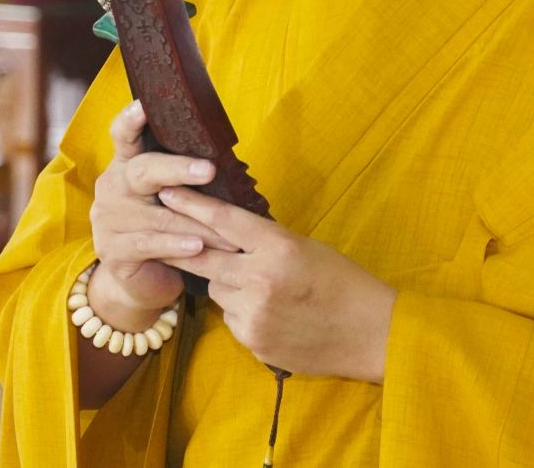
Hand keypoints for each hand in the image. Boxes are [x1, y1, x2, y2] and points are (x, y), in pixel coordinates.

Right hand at [89, 101, 237, 328]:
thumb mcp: (173, 198)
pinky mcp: (111, 250)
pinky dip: (176, 246)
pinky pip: (149, 244)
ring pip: (157, 215)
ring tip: (226, 230)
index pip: (122, 135)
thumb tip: (226, 159)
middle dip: (177, 169)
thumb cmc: (167, 229)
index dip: (131, 120)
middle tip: (209, 170)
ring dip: (195, 223)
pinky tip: (197, 248)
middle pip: (142, 171)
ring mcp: (107, 218)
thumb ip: (184, 178)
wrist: (144, 279)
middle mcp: (112, 186)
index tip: (144, 105)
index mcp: (126, 165)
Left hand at [158, 186, 395, 381]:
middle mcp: (260, 280)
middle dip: (183, 245)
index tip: (167, 191)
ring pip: (216, 291)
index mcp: (278, 247)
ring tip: (257, 283)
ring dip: (224, 282)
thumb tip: (230, 231)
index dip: (192, 205)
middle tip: (162, 231)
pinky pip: (231, 318)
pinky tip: (269, 311)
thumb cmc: (344, 282)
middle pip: (204, 257)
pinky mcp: (253, 341)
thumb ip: (265, 241)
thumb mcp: (306, 247)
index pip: (223, 220)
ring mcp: (254, 314)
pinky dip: (240, 310)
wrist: (371, 334)